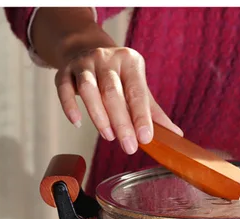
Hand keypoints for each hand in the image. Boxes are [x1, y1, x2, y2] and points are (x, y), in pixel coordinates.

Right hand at [55, 45, 182, 154]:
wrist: (86, 50)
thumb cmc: (118, 76)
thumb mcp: (138, 88)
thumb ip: (154, 112)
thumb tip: (176, 136)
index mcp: (130, 62)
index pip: (137, 92)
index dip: (141, 116)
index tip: (146, 138)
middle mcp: (106, 58)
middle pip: (113, 92)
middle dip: (122, 122)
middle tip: (129, 147)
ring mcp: (84, 63)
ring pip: (88, 89)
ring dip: (98, 116)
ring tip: (109, 136)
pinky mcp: (64, 71)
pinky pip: (64, 88)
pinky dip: (69, 106)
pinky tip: (77, 122)